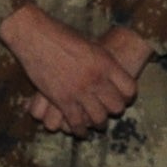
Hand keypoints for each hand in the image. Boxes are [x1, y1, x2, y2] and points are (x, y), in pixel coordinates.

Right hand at [0, 5, 140, 134]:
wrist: (36, 36)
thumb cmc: (61, 34)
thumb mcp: (90, 44)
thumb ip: (101, 61)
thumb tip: (109, 69)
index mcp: (107, 63)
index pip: (130, 89)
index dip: (128, 96)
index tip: (124, 98)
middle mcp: (97, 79)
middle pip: (116, 106)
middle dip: (114, 111)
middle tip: (110, 112)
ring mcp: (80, 91)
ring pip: (98, 118)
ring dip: (98, 123)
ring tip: (97, 124)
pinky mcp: (62, 100)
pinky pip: (76, 122)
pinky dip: (80, 130)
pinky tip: (80, 131)